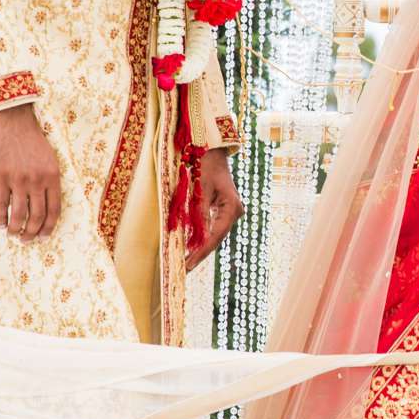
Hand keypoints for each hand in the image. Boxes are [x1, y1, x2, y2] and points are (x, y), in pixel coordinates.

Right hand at [0, 105, 62, 240]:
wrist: (10, 118)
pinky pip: (1, 204)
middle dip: (32, 233)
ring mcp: (19, 179)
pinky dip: (1, 218)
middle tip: (26, 241)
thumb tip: (43, 200)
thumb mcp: (48, 156)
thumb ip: (47, 177)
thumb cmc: (29, 136)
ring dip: (16, 229)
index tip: (44, 236)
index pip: (54, 209)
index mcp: (53, 175)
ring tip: (13, 235)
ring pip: (19, 214)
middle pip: (37, 216)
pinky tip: (0, 225)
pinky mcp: (1, 176)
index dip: (49, 227)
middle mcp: (38, 180)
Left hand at [188, 150, 242, 270]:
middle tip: (185, 269)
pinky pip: (212, 227)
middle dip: (200, 253)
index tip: (189, 263)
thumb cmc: (205, 164)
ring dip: (200, 247)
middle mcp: (233, 211)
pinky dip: (201, 236)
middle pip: (216, 237)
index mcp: (231, 206)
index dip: (201, 251)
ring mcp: (229, 211)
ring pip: (214, 234)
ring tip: (186, 262)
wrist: (211, 149)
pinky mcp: (222, 209)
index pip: (215, 235)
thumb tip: (192, 238)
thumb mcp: (199, 188)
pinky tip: (191, 247)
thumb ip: (197, 212)